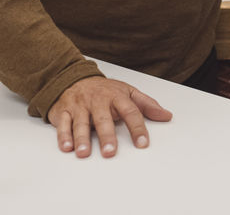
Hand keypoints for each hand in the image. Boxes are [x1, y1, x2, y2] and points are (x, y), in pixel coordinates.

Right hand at [47, 77, 171, 157]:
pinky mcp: (63, 110)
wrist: (74, 77)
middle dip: (106, 136)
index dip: (137, 128)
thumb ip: (147, 105)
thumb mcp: (127, 92)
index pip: (130, 112)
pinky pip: (63, 123)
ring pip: (81, 122)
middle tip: (110, 152)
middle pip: (103, 119)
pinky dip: (63, 135)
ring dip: (82, 138)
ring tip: (84, 152)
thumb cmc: (104, 90)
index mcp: (116, 96)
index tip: (142, 143)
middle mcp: (98, 101)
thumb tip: (166, 115)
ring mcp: (80, 106)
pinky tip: (67, 147)